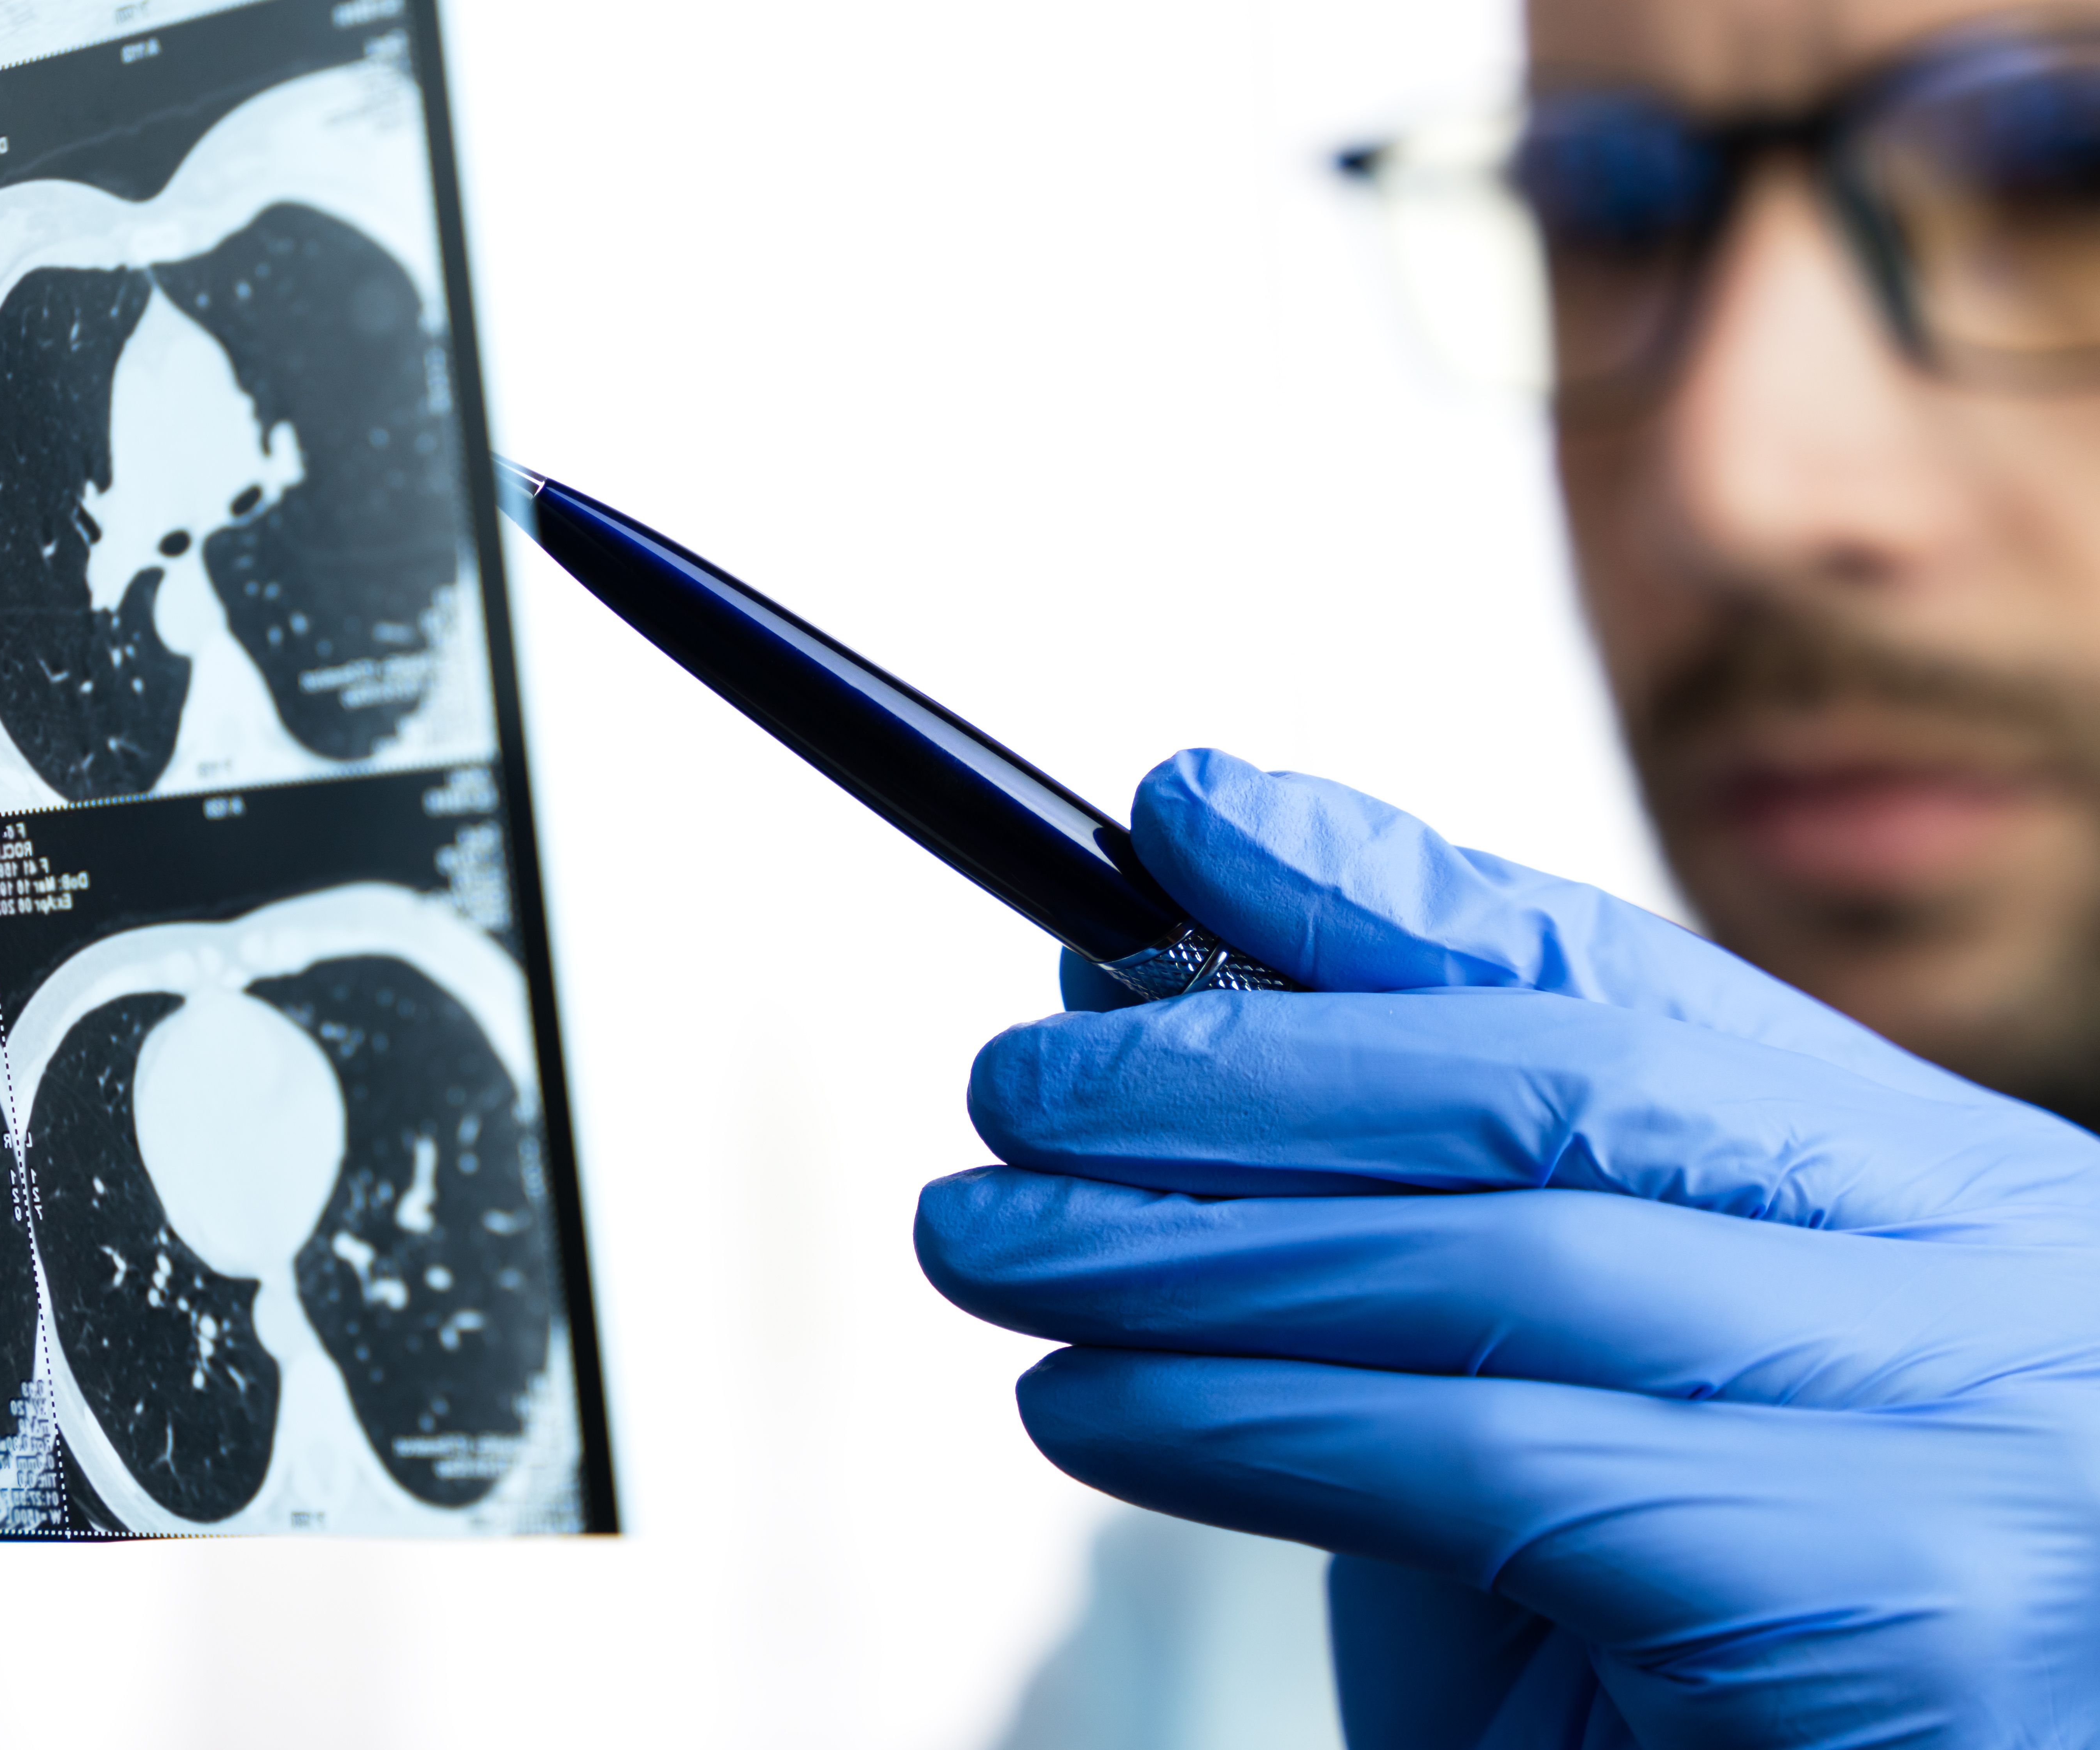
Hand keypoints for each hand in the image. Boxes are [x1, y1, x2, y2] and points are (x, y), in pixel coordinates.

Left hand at [915, 749, 2099, 1748]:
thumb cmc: (1691, 1681)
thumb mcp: (1566, 1435)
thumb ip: (1421, 1256)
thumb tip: (1160, 1019)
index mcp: (1948, 1201)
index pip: (1631, 986)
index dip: (1384, 894)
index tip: (1185, 819)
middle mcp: (1993, 1282)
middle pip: (1560, 1093)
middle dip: (1247, 1067)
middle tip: (1016, 1085)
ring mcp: (1964, 1438)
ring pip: (1507, 1260)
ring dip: (1197, 1244)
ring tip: (989, 1238)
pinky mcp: (1869, 1605)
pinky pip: (1492, 1462)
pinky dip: (1251, 1422)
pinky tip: (1086, 1404)